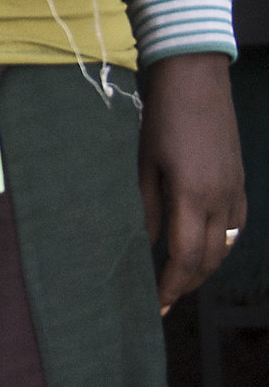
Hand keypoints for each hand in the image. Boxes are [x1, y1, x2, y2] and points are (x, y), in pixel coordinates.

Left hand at [140, 52, 246, 314]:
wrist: (196, 79)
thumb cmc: (161, 118)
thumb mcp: (144, 164)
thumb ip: (149, 209)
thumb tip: (148, 244)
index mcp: (192, 198)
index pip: (184, 259)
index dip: (171, 287)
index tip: (156, 307)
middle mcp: (221, 201)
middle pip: (208, 260)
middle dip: (186, 284)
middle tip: (164, 300)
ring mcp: (235, 192)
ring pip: (225, 247)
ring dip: (204, 268)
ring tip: (180, 279)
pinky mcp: (241, 182)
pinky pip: (235, 227)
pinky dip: (220, 245)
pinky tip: (204, 247)